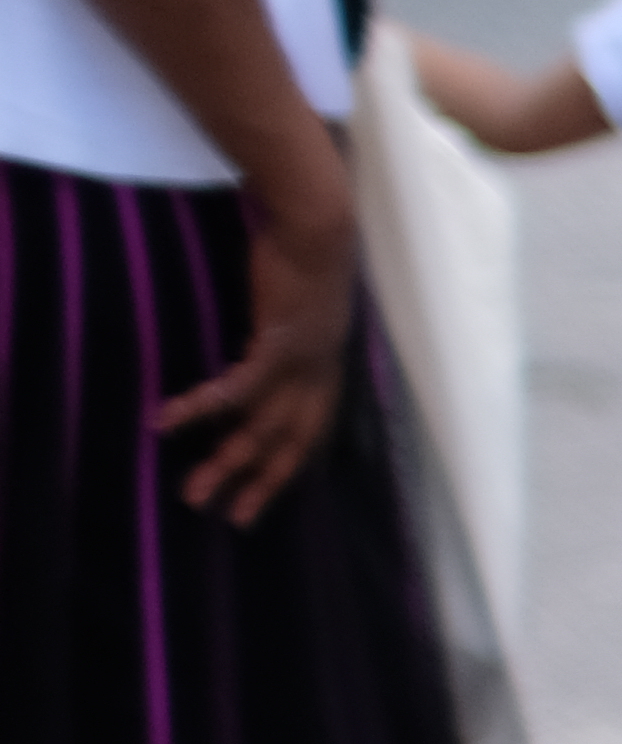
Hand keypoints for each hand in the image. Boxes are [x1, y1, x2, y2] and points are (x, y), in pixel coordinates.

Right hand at [161, 180, 357, 522]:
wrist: (317, 223)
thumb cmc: (306, 254)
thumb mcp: (302, 305)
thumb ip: (288, 332)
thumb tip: (266, 340)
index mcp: (330, 367)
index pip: (314, 430)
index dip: (292, 462)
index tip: (270, 490)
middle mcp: (322, 374)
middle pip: (292, 445)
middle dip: (262, 484)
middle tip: (235, 521)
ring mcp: (302, 363)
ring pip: (262, 429)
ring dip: (225, 464)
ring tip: (192, 493)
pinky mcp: (276, 344)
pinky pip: (236, 389)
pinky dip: (202, 408)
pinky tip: (169, 422)